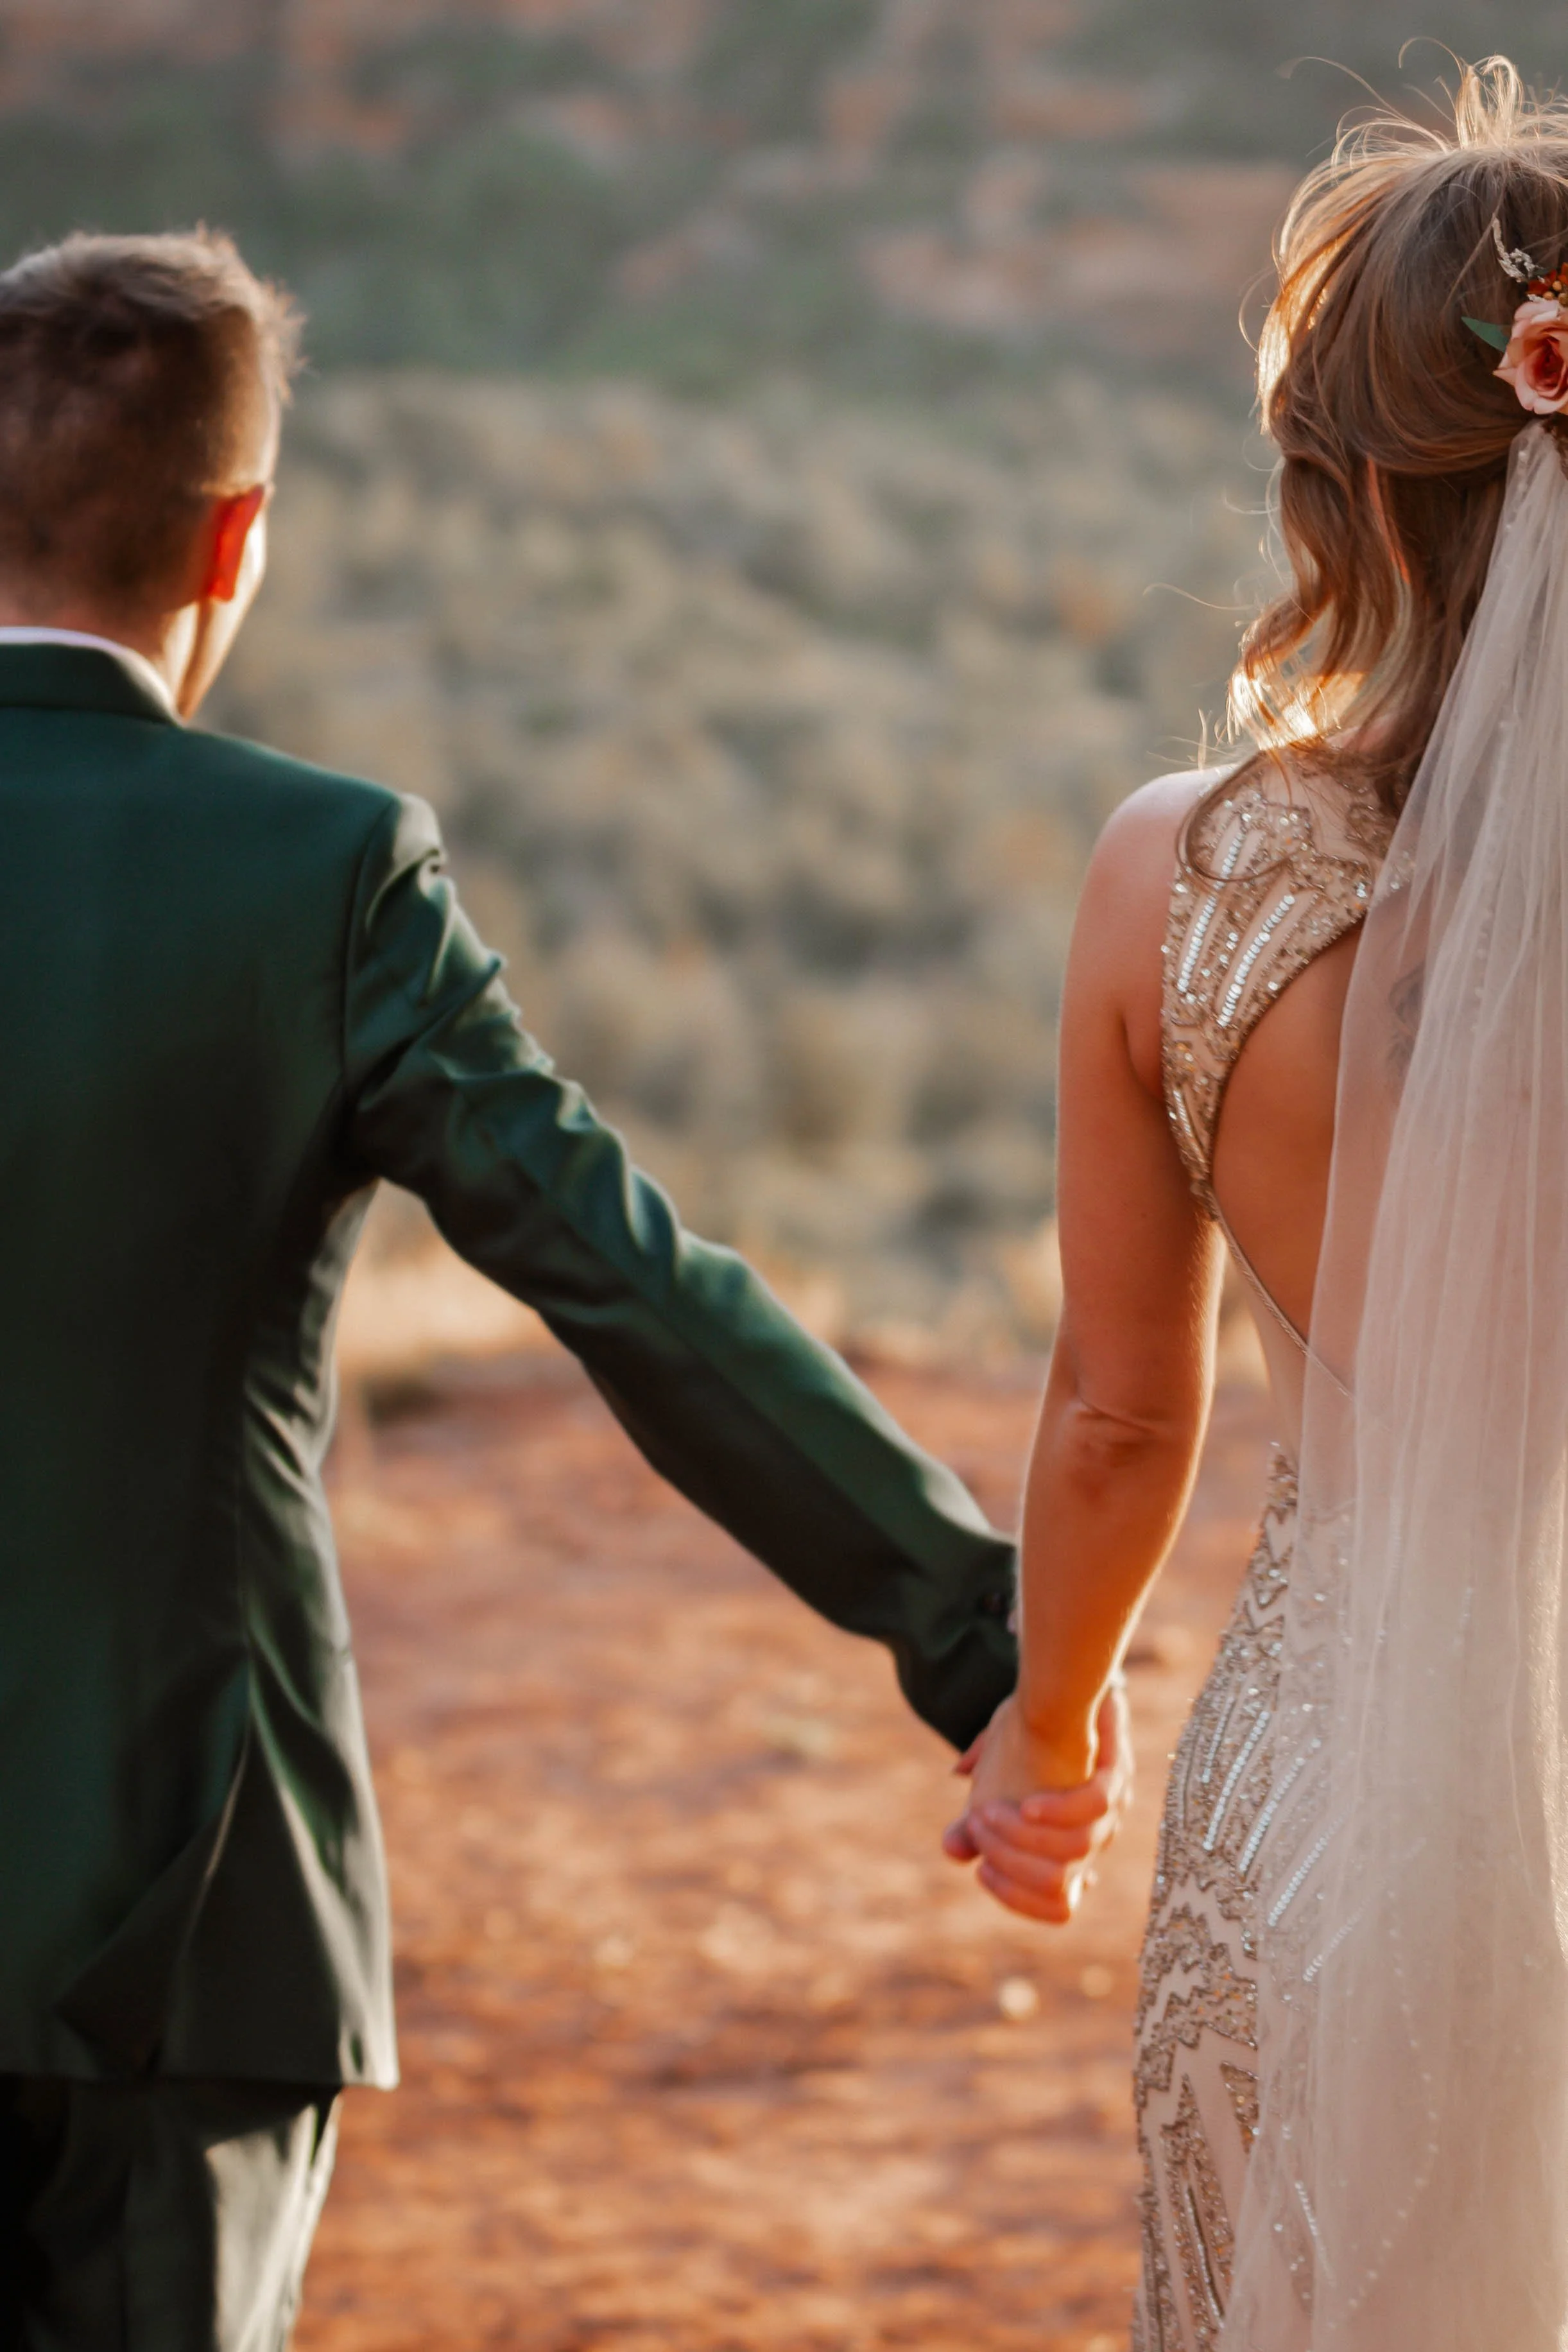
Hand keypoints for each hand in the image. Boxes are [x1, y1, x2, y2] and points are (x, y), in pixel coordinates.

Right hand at [941, 1681, 1131, 1924]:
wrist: (1059, 1685)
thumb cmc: (1025, 1740)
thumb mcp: (993, 1785)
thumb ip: (975, 1819)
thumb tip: (954, 1849)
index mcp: (1069, 1852)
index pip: (1059, 1906)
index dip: (1020, 1899)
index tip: (983, 1872)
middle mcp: (1095, 1840)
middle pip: (1059, 1883)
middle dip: (1009, 1862)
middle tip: (977, 1826)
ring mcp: (1111, 1811)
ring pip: (1075, 1849)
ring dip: (1022, 1837)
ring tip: (988, 1810)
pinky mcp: (1116, 1774)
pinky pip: (1095, 1807)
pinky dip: (1058, 1810)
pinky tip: (1028, 1803)